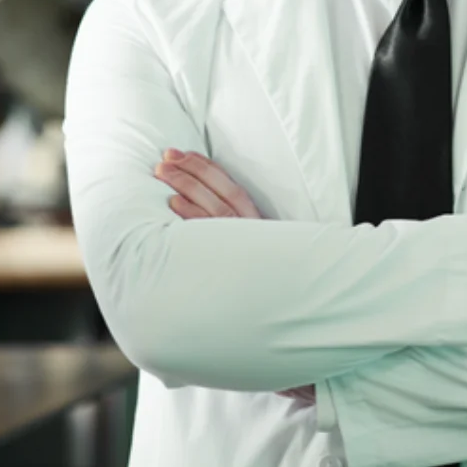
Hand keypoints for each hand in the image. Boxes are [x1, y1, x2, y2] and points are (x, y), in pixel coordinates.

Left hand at [155, 150, 312, 403]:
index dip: (206, 168)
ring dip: (185, 187)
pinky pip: (207, 236)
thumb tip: (204, 211)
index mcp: (260, 222)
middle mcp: (252, 232)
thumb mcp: (265, 250)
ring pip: (210, 209)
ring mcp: (242, 249)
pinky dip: (189, 218)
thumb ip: (242, 232)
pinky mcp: (233, 266)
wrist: (304, 312)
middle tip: (166, 156)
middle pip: (217, 193)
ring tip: (163, 172)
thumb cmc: (277, 282)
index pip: (231, 187)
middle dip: (190, 171)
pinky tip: (171, 207)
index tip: (183, 154)